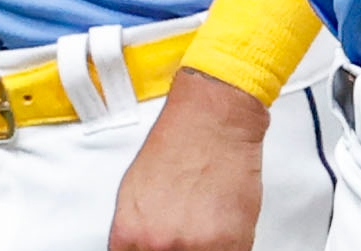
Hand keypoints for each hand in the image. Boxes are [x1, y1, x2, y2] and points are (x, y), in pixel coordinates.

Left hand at [109, 70, 270, 250]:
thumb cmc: (178, 144)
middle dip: (176, 249)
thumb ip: (136, 231)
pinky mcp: (230, 244)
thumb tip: (140, 247)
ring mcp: (195, 246)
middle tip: (184, 234)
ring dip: (202, 248)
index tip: (155, 247)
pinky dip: (226, 248)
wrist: (212, 121)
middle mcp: (159, 243)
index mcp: (130, 232)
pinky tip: (221, 229)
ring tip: (204, 228)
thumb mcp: (134, 192)